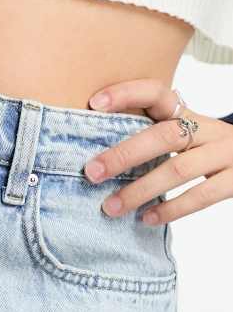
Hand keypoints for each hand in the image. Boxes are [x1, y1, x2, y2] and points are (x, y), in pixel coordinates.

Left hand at [83, 79, 232, 224]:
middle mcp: (208, 130)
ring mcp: (225, 153)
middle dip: (124, 155)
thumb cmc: (206, 150)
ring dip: (140, 190)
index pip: (157, 93)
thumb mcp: (185, 135)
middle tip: (92, 173)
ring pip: (179, 169)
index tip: (94, 103)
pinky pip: (202, 196)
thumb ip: (151, 136)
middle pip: (164, 136)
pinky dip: (171, 209)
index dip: (127, 93)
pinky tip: (147, 219)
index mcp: (189, 114)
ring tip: (111, 207)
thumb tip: (98, 157)